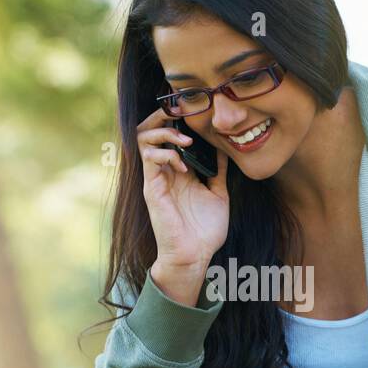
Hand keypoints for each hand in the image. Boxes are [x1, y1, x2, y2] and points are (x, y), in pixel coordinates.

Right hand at [137, 107, 229, 305]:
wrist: (195, 256)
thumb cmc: (205, 231)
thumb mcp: (218, 194)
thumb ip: (218, 171)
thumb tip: (223, 149)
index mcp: (179, 171)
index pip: (169, 135)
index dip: (176, 120)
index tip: (193, 111)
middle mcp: (164, 171)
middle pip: (149, 130)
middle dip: (161, 116)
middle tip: (180, 114)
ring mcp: (156, 179)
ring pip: (143, 139)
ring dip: (164, 133)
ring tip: (185, 141)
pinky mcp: (152, 189)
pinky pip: (149, 159)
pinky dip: (166, 154)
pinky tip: (182, 165)